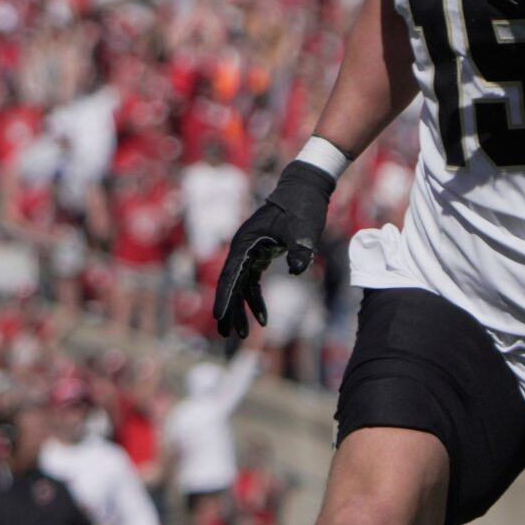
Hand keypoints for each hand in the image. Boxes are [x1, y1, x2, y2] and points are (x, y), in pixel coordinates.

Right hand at [211, 161, 335, 339]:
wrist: (305, 188)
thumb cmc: (302, 206)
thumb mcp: (303, 228)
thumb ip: (299, 247)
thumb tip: (298, 269)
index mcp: (245, 243)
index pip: (230, 277)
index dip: (224, 299)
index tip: (219, 319)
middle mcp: (242, 249)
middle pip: (230, 285)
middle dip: (229, 311)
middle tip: (228, 335)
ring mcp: (249, 252)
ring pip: (239, 286)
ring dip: (240, 309)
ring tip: (242, 334)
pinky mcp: (260, 254)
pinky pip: (251, 282)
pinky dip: (255, 300)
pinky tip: (264, 317)